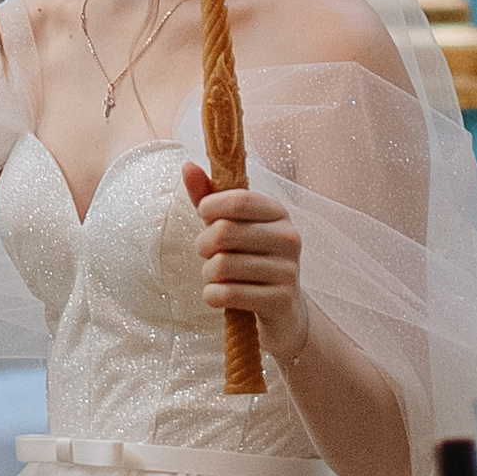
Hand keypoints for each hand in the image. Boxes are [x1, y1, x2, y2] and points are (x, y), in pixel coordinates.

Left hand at [184, 172, 310, 363]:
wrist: (283, 310)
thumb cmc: (250, 258)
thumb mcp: (232, 225)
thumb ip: (209, 196)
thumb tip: (187, 165)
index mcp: (278, 212)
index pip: (237, 200)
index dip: (210, 207)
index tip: (204, 217)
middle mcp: (288, 238)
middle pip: (224, 232)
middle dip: (202, 244)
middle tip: (206, 253)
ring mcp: (288, 271)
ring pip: (222, 266)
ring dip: (207, 273)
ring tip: (214, 276)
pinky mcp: (280, 301)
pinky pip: (228, 294)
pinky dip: (211, 296)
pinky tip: (217, 295)